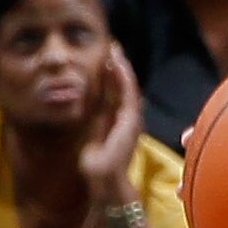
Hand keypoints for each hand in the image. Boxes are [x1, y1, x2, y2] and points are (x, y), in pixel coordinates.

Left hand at [76, 47, 144, 205]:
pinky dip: (124, 78)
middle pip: (126, 86)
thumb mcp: (95, 137)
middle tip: (114, 47)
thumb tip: (96, 110)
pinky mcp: (130, 121)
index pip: (118, 93)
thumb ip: (98, 122)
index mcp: (120, 121)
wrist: (106, 179)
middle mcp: (129, 118)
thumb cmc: (98, 165)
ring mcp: (132, 119)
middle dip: (120, 66)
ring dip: (122, 68)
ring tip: (116, 51)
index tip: (107, 59)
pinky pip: (128, 94)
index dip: (113, 75)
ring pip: (129, 86)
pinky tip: (117, 65)